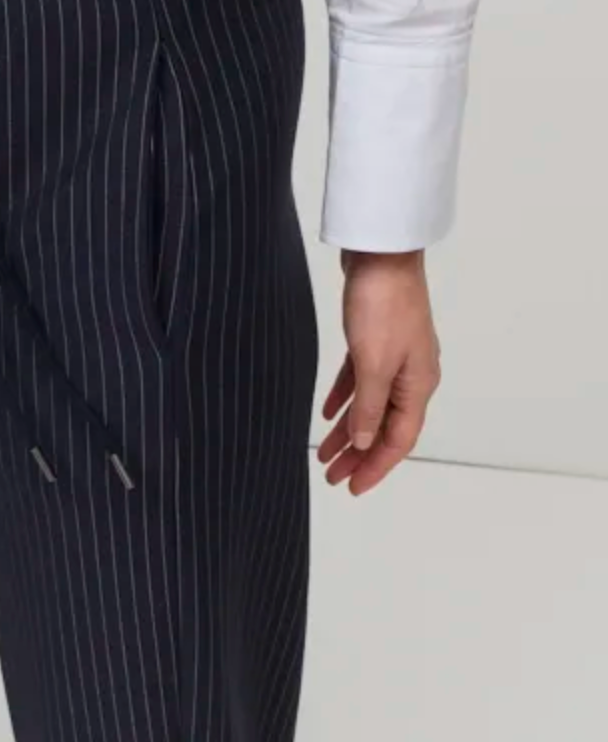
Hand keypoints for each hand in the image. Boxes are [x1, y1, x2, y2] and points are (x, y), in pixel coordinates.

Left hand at [317, 249, 440, 496]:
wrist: (382, 253)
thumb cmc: (384, 303)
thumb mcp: (373, 364)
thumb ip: (368, 408)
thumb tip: (364, 442)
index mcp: (418, 385)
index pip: (398, 441)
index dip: (375, 468)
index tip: (351, 488)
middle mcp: (411, 376)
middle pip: (383, 428)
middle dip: (358, 456)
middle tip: (331, 478)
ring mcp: (394, 358)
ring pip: (369, 407)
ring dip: (347, 432)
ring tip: (324, 454)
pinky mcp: (375, 341)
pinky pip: (360, 382)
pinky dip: (344, 400)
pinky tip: (326, 414)